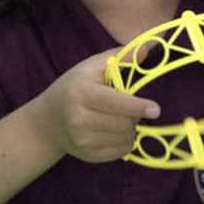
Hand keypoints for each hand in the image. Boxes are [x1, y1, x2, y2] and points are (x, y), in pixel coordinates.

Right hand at [36, 49, 159, 162]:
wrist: (48, 120)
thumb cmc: (74, 87)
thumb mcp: (91, 67)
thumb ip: (121, 56)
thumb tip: (149, 47)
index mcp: (81, 93)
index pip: (114, 102)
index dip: (136, 106)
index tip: (155, 109)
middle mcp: (79, 119)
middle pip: (124, 123)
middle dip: (135, 116)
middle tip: (131, 108)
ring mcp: (83, 140)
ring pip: (125, 139)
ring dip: (132, 129)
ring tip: (121, 118)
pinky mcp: (89, 156)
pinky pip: (121, 152)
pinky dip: (125, 142)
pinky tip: (115, 131)